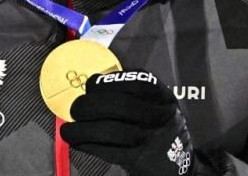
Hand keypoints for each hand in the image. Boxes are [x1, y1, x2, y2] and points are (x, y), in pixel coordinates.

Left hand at [60, 70, 193, 175]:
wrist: (178, 164)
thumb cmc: (155, 127)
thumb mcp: (155, 104)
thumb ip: (130, 92)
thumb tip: (92, 85)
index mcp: (163, 98)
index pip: (136, 82)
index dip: (107, 82)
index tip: (91, 86)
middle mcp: (161, 118)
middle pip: (121, 106)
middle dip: (89, 106)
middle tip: (75, 110)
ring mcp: (152, 141)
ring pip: (112, 131)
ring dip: (82, 130)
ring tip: (69, 130)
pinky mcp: (141, 161)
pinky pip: (110, 152)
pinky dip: (88, 146)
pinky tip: (78, 142)